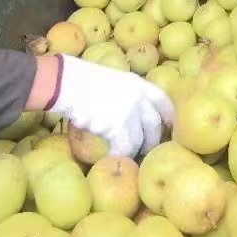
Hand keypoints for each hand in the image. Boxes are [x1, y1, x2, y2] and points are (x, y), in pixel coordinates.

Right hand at [47, 55, 174, 156]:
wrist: (66, 81)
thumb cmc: (82, 79)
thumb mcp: (112, 78)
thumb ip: (125, 92)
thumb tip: (131, 110)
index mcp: (138, 83)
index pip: (163, 100)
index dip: (169, 115)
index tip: (170, 127)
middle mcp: (138, 97)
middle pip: (154, 124)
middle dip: (153, 140)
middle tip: (147, 149)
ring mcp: (128, 112)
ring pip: (140, 140)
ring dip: (134, 150)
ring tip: (127, 156)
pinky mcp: (116, 126)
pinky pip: (124, 148)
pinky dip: (119, 155)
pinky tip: (112, 158)